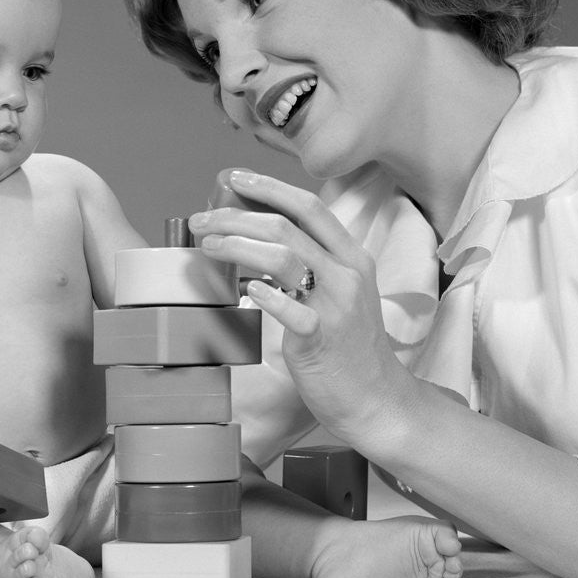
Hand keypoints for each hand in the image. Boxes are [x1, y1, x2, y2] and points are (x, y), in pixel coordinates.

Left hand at [189, 170, 412, 444]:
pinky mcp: (322, 337)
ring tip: (207, 247)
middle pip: (286, 226)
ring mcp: (337, 305)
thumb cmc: (348, 347)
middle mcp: (347, 273)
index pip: (309, 206)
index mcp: (352, 257)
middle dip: (236, 216)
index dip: (268, 187)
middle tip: (201, 221)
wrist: (376, 399)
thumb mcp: (340, 294)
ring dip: (237, 246)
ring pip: (283, 256)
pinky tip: (244, 290)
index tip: (233, 178)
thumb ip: (310, 265)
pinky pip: (290, 309)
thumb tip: (255, 240)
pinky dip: (264, 295)